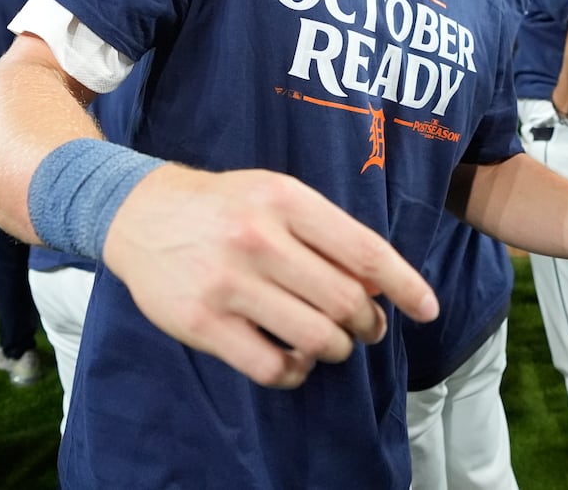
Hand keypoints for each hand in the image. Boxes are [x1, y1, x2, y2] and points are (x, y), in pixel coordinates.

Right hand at [102, 165, 437, 388]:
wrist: (140, 213)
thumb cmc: (224, 206)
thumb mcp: (276, 195)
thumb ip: (326, 233)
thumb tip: (380, 284)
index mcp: (286, 200)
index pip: (364, 251)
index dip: (405, 286)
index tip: (427, 309)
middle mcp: (259, 239)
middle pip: (346, 302)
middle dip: (367, 324)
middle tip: (365, 328)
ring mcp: (228, 283)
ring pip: (316, 339)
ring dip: (336, 349)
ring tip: (330, 343)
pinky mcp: (202, 323)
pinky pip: (272, 367)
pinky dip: (296, 372)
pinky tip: (294, 360)